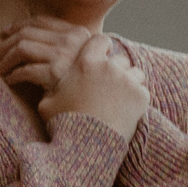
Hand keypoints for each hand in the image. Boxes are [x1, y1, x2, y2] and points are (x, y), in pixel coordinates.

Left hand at [0, 19, 96, 92]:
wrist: (99, 104)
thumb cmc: (88, 82)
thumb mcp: (83, 55)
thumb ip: (65, 42)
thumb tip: (31, 33)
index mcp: (77, 32)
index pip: (41, 21)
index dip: (18, 25)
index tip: (5, 32)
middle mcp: (71, 40)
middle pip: (27, 33)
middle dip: (6, 43)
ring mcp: (63, 57)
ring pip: (22, 48)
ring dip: (6, 58)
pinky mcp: (55, 75)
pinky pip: (25, 71)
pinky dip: (13, 75)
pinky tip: (10, 80)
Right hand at [34, 27, 148, 139]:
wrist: (87, 146)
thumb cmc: (64, 125)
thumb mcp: (47, 103)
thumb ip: (50, 88)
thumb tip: (44, 82)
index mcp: (86, 63)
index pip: (100, 41)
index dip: (102, 47)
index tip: (102, 56)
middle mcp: (109, 67)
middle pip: (119, 59)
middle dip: (116, 69)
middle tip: (110, 85)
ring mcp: (127, 81)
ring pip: (135, 72)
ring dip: (129, 81)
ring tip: (120, 97)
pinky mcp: (141, 96)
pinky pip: (143, 90)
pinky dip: (137, 98)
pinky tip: (127, 109)